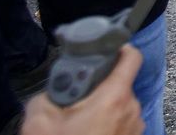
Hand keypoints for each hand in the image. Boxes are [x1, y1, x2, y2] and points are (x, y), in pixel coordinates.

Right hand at [21, 45, 142, 134]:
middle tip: (76, 98)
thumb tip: (58, 85)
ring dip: (102, 108)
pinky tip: (86, 133)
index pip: (131, 57)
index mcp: (114, 97)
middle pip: (121, 84)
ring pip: (121, 105)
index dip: (119, 49)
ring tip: (78, 123)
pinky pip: (122, 123)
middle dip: (100, 87)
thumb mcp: (39, 119)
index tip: (106, 49)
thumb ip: (51, 91)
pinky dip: (106, 124)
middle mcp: (132, 109)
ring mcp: (135, 127)